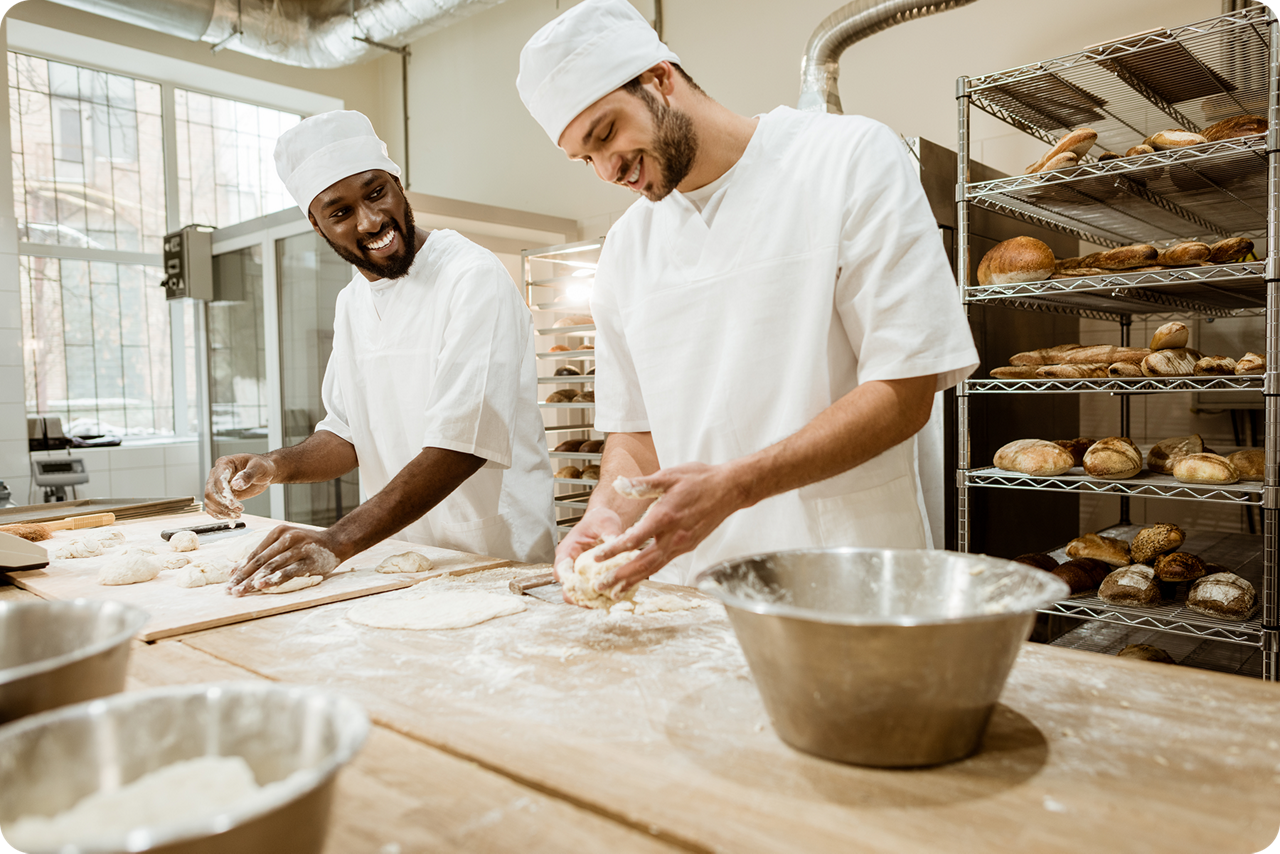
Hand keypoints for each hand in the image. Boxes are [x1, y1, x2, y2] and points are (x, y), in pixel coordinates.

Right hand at [203, 454, 276, 518]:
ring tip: (237, 515)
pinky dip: (218, 514)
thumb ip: (247, 475)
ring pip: (209, 501)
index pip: (218, 479)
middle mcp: (217, 474)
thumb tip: (236, 484)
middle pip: (210, 492)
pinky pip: (212, 506)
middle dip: (223, 504)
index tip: (232, 503)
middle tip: (239, 510)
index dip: (223, 493)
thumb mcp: (258, 468)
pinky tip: (229, 516)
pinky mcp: (220, 495)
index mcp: (225, 463)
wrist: (264, 472)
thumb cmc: (262, 466)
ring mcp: (217, 485)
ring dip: (221, 511)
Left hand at [226, 525, 343, 596]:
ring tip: (243, 590)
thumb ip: (266, 553)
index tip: (230, 581)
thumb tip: (238, 569)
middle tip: (232, 590)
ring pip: (272, 565)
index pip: (255, 553)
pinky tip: (264, 585)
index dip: (241, 568)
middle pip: (261, 560)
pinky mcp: (309, 559)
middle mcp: (288, 537)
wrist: (335, 542)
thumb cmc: (307, 545)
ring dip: (255, 579)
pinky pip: (289, 571)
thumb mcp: (286, 543)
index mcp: (279, 532)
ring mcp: (299, 548)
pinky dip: (275, 578)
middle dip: (244, 577)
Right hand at [553, 506, 623, 604]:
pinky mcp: (590, 578)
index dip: (569, 583)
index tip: (584, 590)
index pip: (560, 571)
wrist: (604, 521)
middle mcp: (571, 564)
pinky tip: (614, 595)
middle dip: (581, 598)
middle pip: (568, 588)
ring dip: (591, 600)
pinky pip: (591, 592)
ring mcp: (579, 573)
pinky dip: (600, 596)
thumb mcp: (607, 524)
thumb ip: (611, 536)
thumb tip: (620, 547)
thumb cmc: (600, 520)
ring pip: (579, 594)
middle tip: (598, 602)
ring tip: (608, 600)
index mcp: (567, 550)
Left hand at [588, 462, 749, 594]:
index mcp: (665, 517)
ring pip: (654, 567)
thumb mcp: (669, 475)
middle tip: (600, 586)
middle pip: (642, 563)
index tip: (596, 558)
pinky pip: (664, 563)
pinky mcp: (688, 546)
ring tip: (615, 592)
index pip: (634, 540)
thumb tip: (620, 484)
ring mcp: (682, 544)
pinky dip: (649, 572)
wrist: (729, 489)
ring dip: (633, 580)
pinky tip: (639, 576)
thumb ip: (642, 484)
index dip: (613, 551)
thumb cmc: (700, 479)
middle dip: (620, 576)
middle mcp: (674, 536)